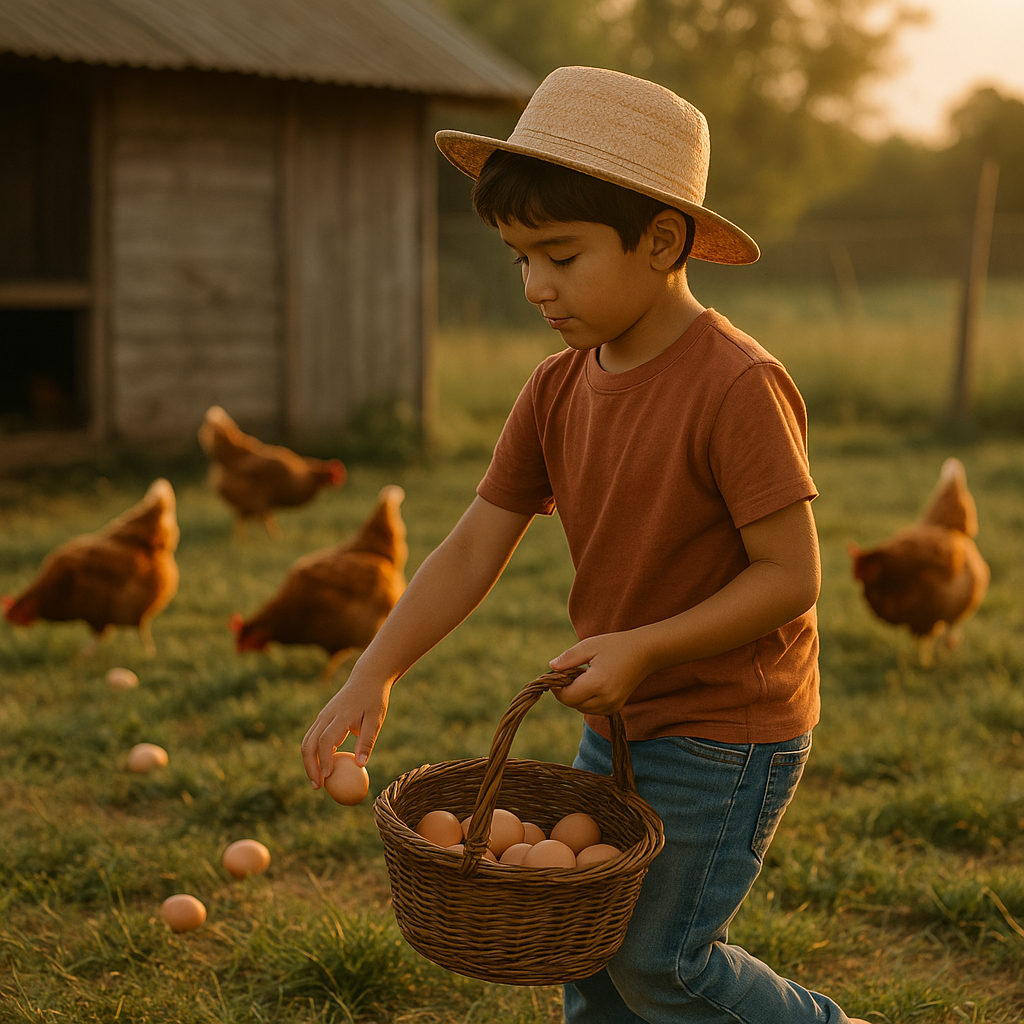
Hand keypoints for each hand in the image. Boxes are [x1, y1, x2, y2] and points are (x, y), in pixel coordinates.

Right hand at [300, 672, 390, 787]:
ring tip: (317, 782)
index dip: (325, 760)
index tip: (328, 777)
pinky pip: (312, 738)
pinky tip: (321, 768)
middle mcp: (326, 716)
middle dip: (310, 766)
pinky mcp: (322, 718)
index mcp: (341, 716)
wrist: (366, 678)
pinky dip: (313, 754)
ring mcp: (322, 716)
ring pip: (307, 741)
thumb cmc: (374, 700)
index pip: (326, 740)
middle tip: (318, 786)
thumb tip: (360, 766)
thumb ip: (367, 741)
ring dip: (309, 762)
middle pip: (309, 743)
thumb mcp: (376, 719)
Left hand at [548, 630, 652, 715]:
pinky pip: (593, 709)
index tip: (557, 674)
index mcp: (598, 683)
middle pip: (572, 704)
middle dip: (566, 690)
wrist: (645, 652)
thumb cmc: (616, 645)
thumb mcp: (589, 645)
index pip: (567, 696)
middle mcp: (606, 699)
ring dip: (576, 696)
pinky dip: (587, 700)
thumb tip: (551, 667)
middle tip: (571, 671)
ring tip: (583, 676)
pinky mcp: (616, 707)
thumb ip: (568, 658)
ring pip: (581, 708)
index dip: (557, 687)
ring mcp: (612, 705)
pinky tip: (592, 684)